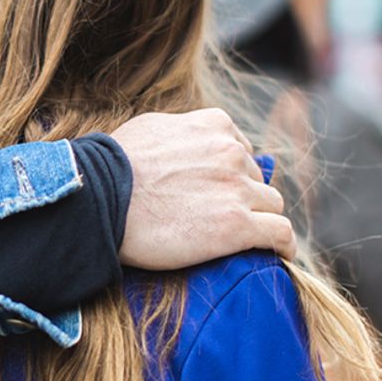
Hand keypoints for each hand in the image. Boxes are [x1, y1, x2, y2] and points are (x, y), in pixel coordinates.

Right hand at [111, 109, 294, 269]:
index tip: (219, 193)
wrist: (98, 199)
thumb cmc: (111, 167)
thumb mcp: (151, 130)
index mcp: (214, 125)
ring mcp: (237, 189)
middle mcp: (231, 152)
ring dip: (260, 220)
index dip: (231, 175)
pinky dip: (283, 246)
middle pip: (256, 180)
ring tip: (246, 241)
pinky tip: (279, 256)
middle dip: (244, 198)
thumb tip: (187, 144)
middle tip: (220, 220)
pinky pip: (280, 234)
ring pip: (271, 206)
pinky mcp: (237, 226)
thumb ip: (183, 134)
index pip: (241, 151)